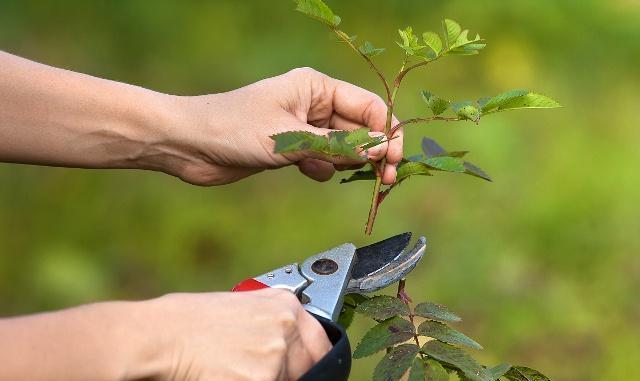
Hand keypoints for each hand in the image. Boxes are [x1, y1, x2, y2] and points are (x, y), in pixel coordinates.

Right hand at [141, 289, 330, 380]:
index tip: (309, 366)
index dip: (314, 358)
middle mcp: (285, 329)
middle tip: (258, 368)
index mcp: (283, 305)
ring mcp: (274, 358)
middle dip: (290, 372)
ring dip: (268, 379)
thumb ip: (270, 318)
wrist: (159, 337)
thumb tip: (288, 335)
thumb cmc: (186, 320)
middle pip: (307, 366)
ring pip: (288, 380)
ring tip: (234, 369)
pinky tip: (226, 376)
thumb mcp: (238, 305)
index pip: (321, 343)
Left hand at [166, 67, 402, 184]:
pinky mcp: (289, 147)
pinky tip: (311, 172)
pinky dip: (323, 168)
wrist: (188, 144)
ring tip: (345, 174)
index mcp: (316, 87)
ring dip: (348, 162)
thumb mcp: (291, 138)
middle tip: (387, 180)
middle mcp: (313, 104)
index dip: (387, 132)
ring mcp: (301, 126)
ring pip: (341, 146)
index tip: (396, 161)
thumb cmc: (235, 129)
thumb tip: (382, 150)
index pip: (368, 107)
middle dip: (372, 152)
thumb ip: (338, 146)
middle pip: (359, 128)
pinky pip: (321, 158)